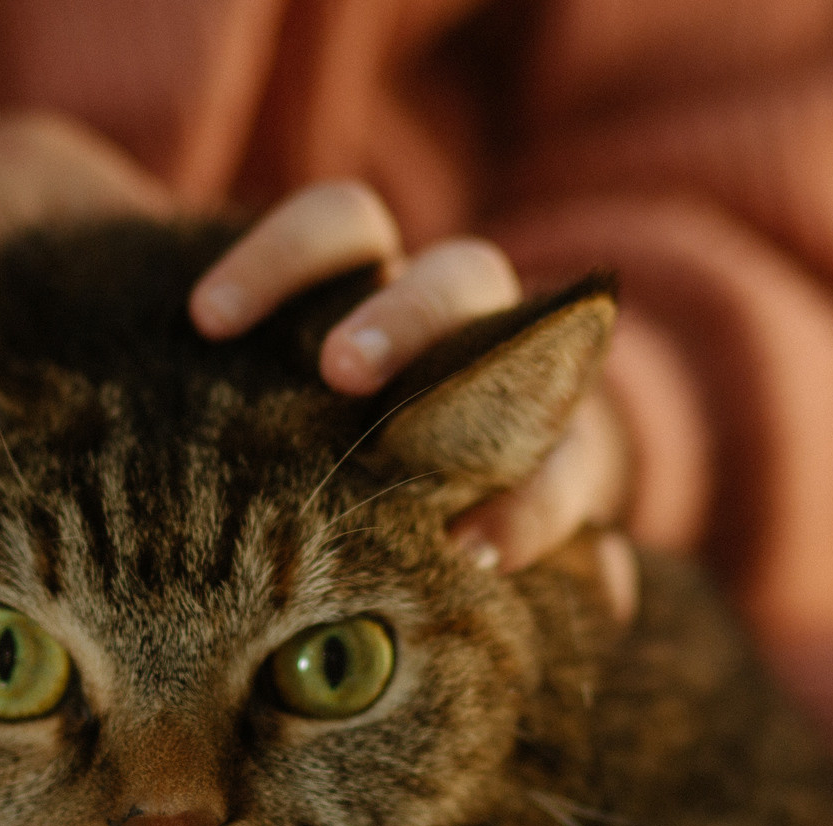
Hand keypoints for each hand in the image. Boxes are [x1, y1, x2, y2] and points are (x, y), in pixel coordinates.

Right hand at [190, 182, 637, 622]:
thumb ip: (520, 562)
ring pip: (446, 273)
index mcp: (543, 439)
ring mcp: (429, 300)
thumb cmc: (397, 520)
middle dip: (482, 391)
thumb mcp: (453, 550)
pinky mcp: (352, 253)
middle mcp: (499, 356)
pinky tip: (212, 318)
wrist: (337, 417)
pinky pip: (337, 227)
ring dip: (400, 315)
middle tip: (383, 414)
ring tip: (333, 370)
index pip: (571, 460)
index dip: (538, 504)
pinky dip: (281, 260)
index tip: (472, 555)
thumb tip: (620, 592)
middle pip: (529, 350)